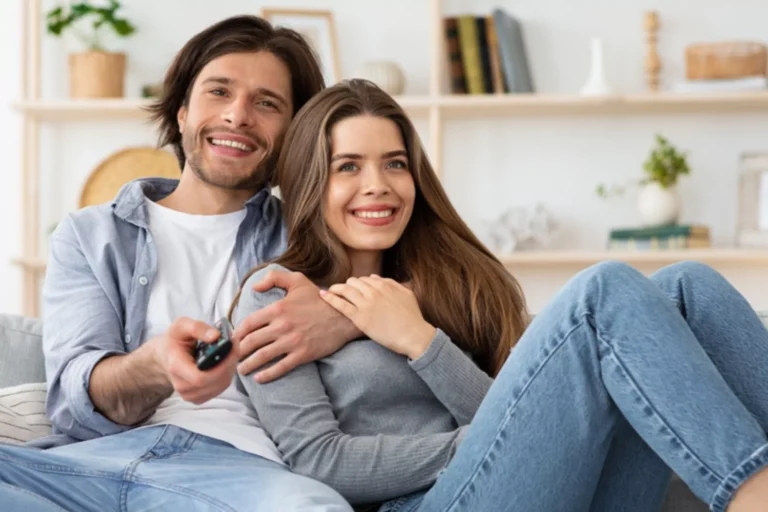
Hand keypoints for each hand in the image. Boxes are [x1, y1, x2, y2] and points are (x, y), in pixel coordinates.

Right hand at [151, 317, 238, 404]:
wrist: (166, 356)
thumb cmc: (174, 341)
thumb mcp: (181, 326)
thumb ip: (197, 328)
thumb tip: (216, 336)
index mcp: (176, 366)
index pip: (201, 377)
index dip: (221, 365)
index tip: (231, 347)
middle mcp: (182, 384)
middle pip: (215, 381)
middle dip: (229, 363)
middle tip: (234, 345)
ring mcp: (190, 394)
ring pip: (221, 385)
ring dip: (230, 368)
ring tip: (230, 352)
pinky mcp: (198, 397)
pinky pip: (220, 388)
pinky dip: (227, 375)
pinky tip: (225, 363)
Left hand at [233, 268, 358, 382]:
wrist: (343, 316)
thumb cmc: (319, 299)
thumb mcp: (297, 281)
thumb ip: (274, 277)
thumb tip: (254, 287)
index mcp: (277, 309)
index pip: (248, 323)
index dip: (237, 333)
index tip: (232, 340)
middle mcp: (282, 326)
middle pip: (251, 342)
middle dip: (237, 352)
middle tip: (231, 357)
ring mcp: (292, 342)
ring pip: (262, 356)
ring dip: (247, 365)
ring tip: (241, 369)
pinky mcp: (302, 354)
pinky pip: (280, 367)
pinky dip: (267, 374)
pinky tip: (259, 378)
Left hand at [320, 275, 435, 359]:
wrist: (413, 334)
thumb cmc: (413, 317)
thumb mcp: (406, 294)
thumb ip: (391, 283)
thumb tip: (375, 278)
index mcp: (384, 285)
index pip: (365, 279)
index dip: (358, 283)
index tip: (354, 288)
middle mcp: (373, 291)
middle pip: (353, 282)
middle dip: (346, 285)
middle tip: (341, 291)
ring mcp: (365, 304)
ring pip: (345, 290)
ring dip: (335, 289)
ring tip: (329, 291)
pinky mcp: (359, 317)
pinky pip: (341, 304)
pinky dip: (330, 298)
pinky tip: (322, 295)